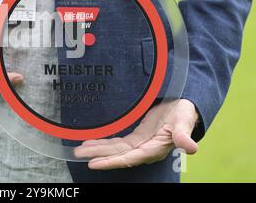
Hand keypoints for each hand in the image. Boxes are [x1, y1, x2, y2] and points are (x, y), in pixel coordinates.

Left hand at [74, 99, 198, 169]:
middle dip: (98, 156)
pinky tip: (91, 142)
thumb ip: (183, 134)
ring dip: (98, 150)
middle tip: (79, 153)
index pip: (129, 158)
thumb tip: (191, 148)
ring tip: (80, 149)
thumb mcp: (184, 120)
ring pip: (115, 150)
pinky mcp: (136, 137)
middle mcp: (144, 149)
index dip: (112, 162)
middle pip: (118, 155)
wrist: (184, 106)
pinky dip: (104, 143)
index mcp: (154, 148)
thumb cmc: (185, 112)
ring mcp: (139, 143)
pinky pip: (117, 143)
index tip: (94, 163)